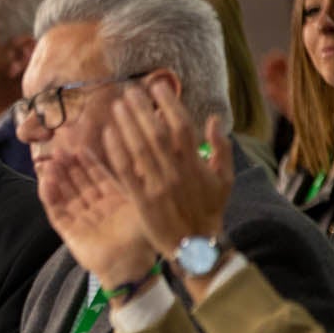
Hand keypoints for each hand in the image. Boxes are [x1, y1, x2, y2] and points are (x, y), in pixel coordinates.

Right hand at [38, 150, 157, 289]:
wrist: (131, 265)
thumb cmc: (143, 237)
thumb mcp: (140, 204)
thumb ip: (132, 181)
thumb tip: (132, 156)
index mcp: (115, 202)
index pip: (98, 177)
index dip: (88, 162)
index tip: (78, 147)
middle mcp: (97, 209)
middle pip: (79, 183)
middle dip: (69, 167)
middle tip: (59, 151)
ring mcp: (82, 221)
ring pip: (66, 195)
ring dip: (57, 179)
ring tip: (50, 164)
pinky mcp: (69, 233)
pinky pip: (57, 213)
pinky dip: (50, 198)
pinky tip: (46, 183)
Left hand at [102, 81, 234, 258]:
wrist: (195, 245)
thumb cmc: (210, 209)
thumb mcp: (225, 179)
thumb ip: (221, 148)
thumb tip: (214, 119)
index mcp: (195, 164)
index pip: (181, 126)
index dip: (169, 104)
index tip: (157, 87)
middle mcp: (174, 172)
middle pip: (155, 133)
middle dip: (142, 109)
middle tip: (130, 91)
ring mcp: (156, 185)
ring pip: (138, 149)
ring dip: (126, 124)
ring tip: (118, 105)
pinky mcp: (140, 199)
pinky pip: (125, 171)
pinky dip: (116, 151)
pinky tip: (108, 133)